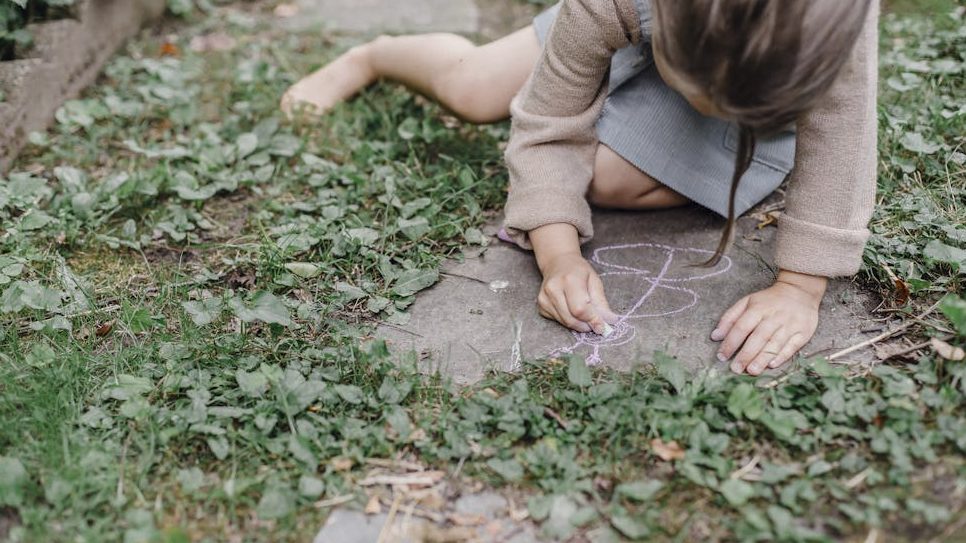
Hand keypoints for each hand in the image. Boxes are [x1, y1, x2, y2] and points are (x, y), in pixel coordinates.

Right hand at [537, 252, 618, 333]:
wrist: (558, 262)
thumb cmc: (578, 271)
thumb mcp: (595, 281)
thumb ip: (601, 302)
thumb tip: (610, 320)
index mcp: (569, 279)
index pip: (580, 309)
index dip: (592, 320)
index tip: (602, 327)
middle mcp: (553, 289)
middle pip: (571, 318)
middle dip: (586, 325)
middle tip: (596, 324)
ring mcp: (544, 298)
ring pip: (564, 322)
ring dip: (578, 324)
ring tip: (586, 316)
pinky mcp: (541, 305)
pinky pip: (558, 320)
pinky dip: (568, 320)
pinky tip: (571, 310)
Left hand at [712, 270, 827, 374]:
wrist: (799, 292)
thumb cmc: (768, 301)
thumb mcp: (747, 302)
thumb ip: (729, 318)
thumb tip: (715, 336)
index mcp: (758, 308)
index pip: (741, 327)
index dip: (731, 342)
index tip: (722, 356)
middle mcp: (774, 317)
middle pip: (758, 337)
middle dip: (746, 354)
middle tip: (736, 369)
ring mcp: (790, 325)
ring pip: (775, 344)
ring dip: (762, 358)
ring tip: (751, 371)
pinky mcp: (803, 332)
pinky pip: (792, 346)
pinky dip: (782, 356)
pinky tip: (771, 365)